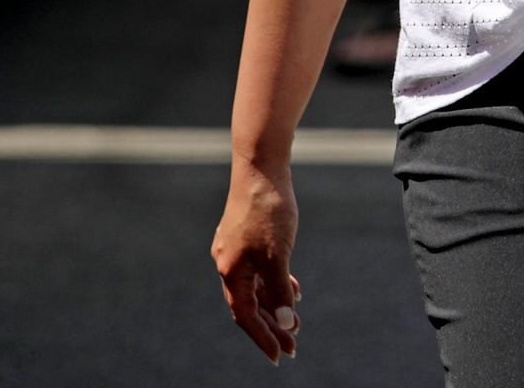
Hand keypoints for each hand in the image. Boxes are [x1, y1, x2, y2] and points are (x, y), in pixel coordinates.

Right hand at [213, 158, 301, 362]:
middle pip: (249, 305)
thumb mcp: (279, 255)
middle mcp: (227, 264)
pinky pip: (257, 270)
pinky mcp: (244, 237)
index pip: (246, 316)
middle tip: (293, 345)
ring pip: (254, 287)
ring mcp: (233, 250)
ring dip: (274, 305)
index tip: (279, 356)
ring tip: (296, 321)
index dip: (263, 338)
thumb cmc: (269, 210)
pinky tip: (292, 286)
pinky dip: (273, 282)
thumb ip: (280, 290)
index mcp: (231, 272)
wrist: (261, 167)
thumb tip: (287, 323)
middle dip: (272, 326)